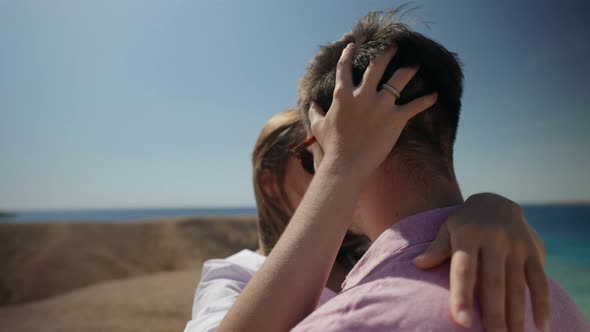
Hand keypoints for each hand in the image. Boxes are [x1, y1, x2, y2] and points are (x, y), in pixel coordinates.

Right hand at [308, 43, 436, 176]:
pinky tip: (434, 95)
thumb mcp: (319, 127)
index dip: (348, 54)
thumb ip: (315, 113)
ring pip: (399, 79)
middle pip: (376, 66)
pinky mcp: (395, 119)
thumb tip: (311, 105)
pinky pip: (415, 106)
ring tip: (415, 64)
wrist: (345, 164)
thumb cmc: (332, 146)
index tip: (353, 45)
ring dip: (409, 70)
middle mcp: (363, 94)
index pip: (344, 67)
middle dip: (386, 53)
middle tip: (393, 47)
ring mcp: (381, 105)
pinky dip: (426, 100)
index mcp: (343, 95)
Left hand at [414, 193, 548, 331]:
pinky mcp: (535, 251)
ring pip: (517, 285)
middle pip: (493, 282)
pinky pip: (540, 281)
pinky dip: (542, 304)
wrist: (495, 201)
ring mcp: (516, 245)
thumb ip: (437, 249)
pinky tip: (541, 327)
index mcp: (467, 235)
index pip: (464, 270)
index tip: (461, 322)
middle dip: (494, 314)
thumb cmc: (464, 225)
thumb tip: (418, 264)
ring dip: (517, 315)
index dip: (461, 296)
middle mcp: (493, 239)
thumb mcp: (448, 230)